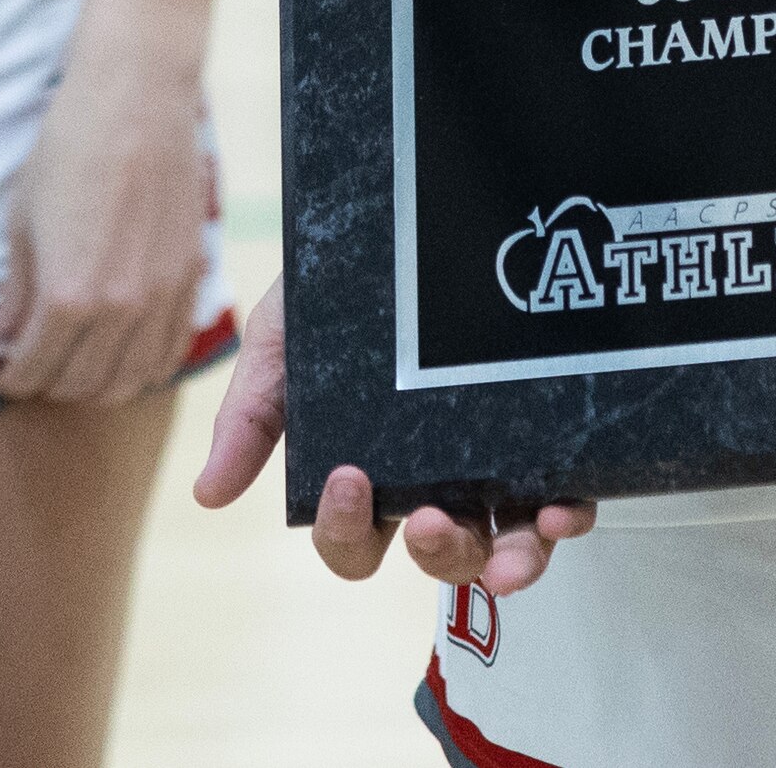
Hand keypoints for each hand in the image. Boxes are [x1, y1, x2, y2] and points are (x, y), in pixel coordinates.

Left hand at [0, 53, 210, 407]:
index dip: (12, 380)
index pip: (34, 370)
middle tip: (34, 370)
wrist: (136, 102)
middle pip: (80, 384)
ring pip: (129, 380)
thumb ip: (16, 290)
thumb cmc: (69, 151)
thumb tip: (3, 335)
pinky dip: (146, 368)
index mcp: (67, 296)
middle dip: (49, 386)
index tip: (3, 376)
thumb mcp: (24, 220)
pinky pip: (172, 351)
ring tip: (76, 369)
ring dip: (96, 386)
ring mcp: (161, 297)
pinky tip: (126, 357)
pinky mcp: (190, 277)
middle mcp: (119, 309)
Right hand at [188, 276, 593, 592]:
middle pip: (438, 556)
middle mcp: (437, 483)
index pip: (354, 539)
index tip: (348, 478)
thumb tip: (207, 493)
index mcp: (371, 474)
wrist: (398, 214)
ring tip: (511, 553)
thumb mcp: (284, 342)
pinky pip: (566, 500)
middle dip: (438, 555)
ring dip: (510, 561)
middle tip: (433, 522)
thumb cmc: (337, 292)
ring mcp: (497, 467)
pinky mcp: (551, 441)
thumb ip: (251, 412)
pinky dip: (568, 518)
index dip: (345, 531)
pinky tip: (563, 508)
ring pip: (506, 543)